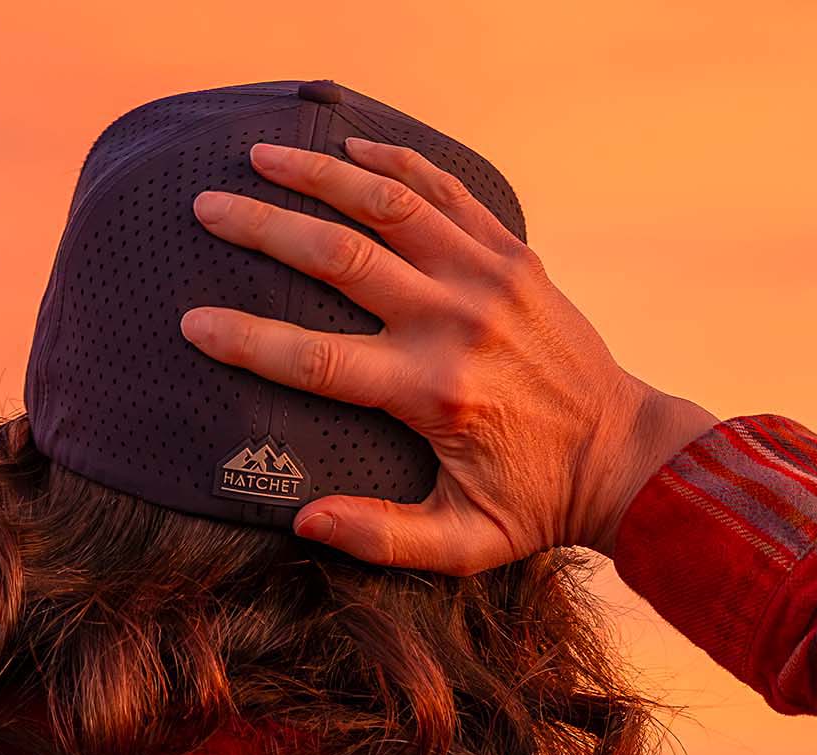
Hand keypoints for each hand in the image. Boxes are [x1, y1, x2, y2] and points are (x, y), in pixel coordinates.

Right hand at [182, 136, 715, 573]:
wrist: (623, 457)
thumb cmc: (536, 507)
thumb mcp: (463, 545)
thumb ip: (383, 537)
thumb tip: (303, 522)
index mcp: (432, 393)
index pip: (315, 359)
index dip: (246, 340)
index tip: (192, 323)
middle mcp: (455, 322)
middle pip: (337, 257)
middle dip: (262, 228)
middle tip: (207, 208)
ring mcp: (487, 278)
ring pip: (386, 203)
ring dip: (318, 173)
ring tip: (261, 155)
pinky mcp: (513, 256)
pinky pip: (444, 191)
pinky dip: (395, 161)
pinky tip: (349, 147)